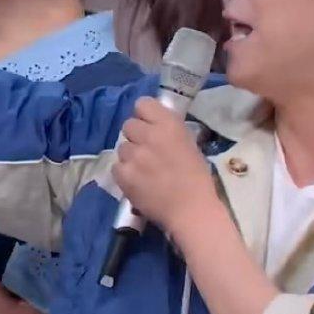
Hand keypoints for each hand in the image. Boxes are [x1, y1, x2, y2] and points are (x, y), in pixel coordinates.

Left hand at [114, 97, 215, 233]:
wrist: (191, 209)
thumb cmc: (196, 178)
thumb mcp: (188, 143)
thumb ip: (169, 130)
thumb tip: (154, 125)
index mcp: (168, 125)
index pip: (142, 104)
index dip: (145, 115)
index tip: (149, 125)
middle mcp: (148, 135)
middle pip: (128, 125)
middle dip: (136, 136)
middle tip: (146, 150)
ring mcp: (134, 155)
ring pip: (122, 147)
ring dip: (130, 156)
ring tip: (143, 170)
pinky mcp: (123, 175)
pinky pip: (116, 167)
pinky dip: (124, 174)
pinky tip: (137, 182)